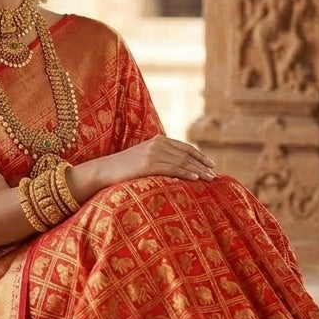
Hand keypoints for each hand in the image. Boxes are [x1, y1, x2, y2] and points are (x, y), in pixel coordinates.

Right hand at [100, 136, 215, 187]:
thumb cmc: (124, 168)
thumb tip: (179, 168)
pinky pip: (172, 168)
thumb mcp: (144, 158)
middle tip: (215, 174)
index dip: (200, 156)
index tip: (211, 164)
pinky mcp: (148, 164)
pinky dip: (185, 173)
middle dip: (202, 164)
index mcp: (158, 139)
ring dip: (198, 170)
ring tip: (210, 178)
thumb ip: (160, 158)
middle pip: (186, 154)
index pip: (185, 147)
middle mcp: (157, 143)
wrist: (103, 170)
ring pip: (182, 162)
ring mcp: (153, 153)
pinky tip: (195, 179)